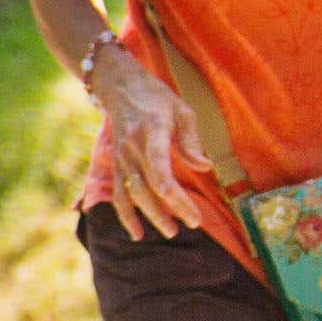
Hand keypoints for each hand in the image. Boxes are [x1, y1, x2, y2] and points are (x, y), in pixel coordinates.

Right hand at [90, 52, 214, 239]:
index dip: (174, 195)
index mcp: (152, 131)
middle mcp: (133, 147)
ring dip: (151, 216)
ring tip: (171, 232)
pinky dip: (126, 216)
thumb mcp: (181, 110)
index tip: (193, 211)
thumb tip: (205, 167)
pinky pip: (118, 194)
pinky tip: (137, 234)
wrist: (119, 86)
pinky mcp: (116, 165)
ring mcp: (121, 158)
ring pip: (134, 194)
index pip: (160, 169)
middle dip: (171, 210)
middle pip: (150, 187)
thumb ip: (190, 141)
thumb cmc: (156, 97)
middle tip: (192, 224)